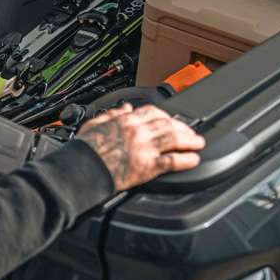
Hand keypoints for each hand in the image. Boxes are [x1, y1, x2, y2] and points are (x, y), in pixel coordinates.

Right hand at [74, 104, 204, 190]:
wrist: (82, 170)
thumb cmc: (85, 150)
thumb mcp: (95, 124)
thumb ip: (112, 114)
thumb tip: (124, 109)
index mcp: (126, 122)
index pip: (153, 112)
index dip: (166, 115)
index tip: (172, 119)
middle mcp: (138, 132)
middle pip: (168, 124)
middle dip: (183, 127)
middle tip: (191, 132)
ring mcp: (144, 149)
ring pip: (174, 139)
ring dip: (189, 141)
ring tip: (198, 143)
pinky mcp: (147, 167)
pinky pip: (172, 161)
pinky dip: (186, 160)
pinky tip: (193, 159)